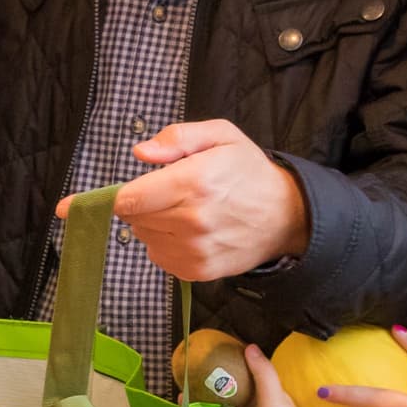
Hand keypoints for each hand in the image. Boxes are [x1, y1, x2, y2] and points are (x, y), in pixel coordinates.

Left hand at [113, 120, 308, 282]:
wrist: (285, 216)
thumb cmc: (249, 171)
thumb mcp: (221, 135)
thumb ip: (178, 137)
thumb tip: (142, 153)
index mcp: (195, 182)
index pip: (129, 200)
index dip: (121, 193)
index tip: (125, 190)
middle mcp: (193, 221)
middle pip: (134, 218)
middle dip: (144, 203)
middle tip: (171, 194)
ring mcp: (195, 250)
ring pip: (145, 238)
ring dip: (154, 224)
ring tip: (184, 211)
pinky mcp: (198, 270)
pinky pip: (159, 257)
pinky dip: (166, 243)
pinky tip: (189, 231)